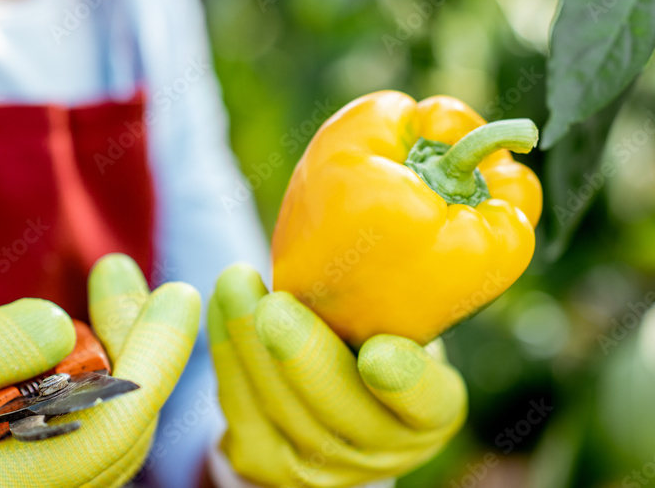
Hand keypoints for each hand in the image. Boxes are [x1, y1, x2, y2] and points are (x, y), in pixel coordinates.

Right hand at [0, 254, 199, 486]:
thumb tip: (60, 325)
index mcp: (30, 483)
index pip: (123, 418)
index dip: (161, 351)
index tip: (180, 295)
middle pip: (127, 420)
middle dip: (135, 339)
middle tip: (119, 276)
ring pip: (114, 431)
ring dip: (117, 362)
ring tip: (107, 302)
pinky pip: (89, 439)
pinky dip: (95, 390)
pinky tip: (74, 353)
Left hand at [209, 264, 466, 486]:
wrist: (339, 393)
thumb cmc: (382, 329)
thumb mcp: (411, 314)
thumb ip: (402, 288)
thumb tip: (391, 195)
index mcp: (434, 411)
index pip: (428, 402)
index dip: (404, 384)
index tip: (378, 354)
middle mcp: (383, 450)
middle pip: (338, 412)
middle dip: (301, 358)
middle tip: (275, 306)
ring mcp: (322, 469)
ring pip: (278, 413)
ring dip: (247, 346)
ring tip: (235, 284)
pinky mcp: (264, 463)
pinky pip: (239, 411)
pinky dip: (226, 354)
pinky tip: (221, 307)